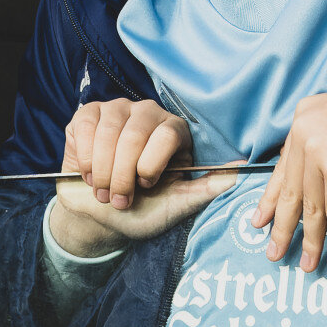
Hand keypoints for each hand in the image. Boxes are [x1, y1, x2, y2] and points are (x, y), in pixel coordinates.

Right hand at [49, 98, 231, 256]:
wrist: (100, 217)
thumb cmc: (143, 209)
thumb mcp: (177, 204)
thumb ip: (207, 188)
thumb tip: (241, 170)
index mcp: (175, 130)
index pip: (167, 135)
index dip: (151, 165)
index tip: (146, 186)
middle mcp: (148, 113)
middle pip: (134, 136)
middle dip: (123, 176)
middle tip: (120, 200)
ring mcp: (116, 110)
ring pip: (108, 135)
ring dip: (103, 173)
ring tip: (104, 192)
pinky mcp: (88, 114)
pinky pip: (86, 129)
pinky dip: (85, 161)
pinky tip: (88, 175)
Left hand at [253, 81, 326, 270]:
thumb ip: (323, 145)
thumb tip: (312, 186)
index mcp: (303, 116)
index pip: (283, 166)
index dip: (272, 198)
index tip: (261, 219)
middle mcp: (304, 131)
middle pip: (291, 189)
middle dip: (282, 226)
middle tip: (274, 251)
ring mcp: (318, 150)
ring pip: (312, 206)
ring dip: (311, 240)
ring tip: (307, 263)